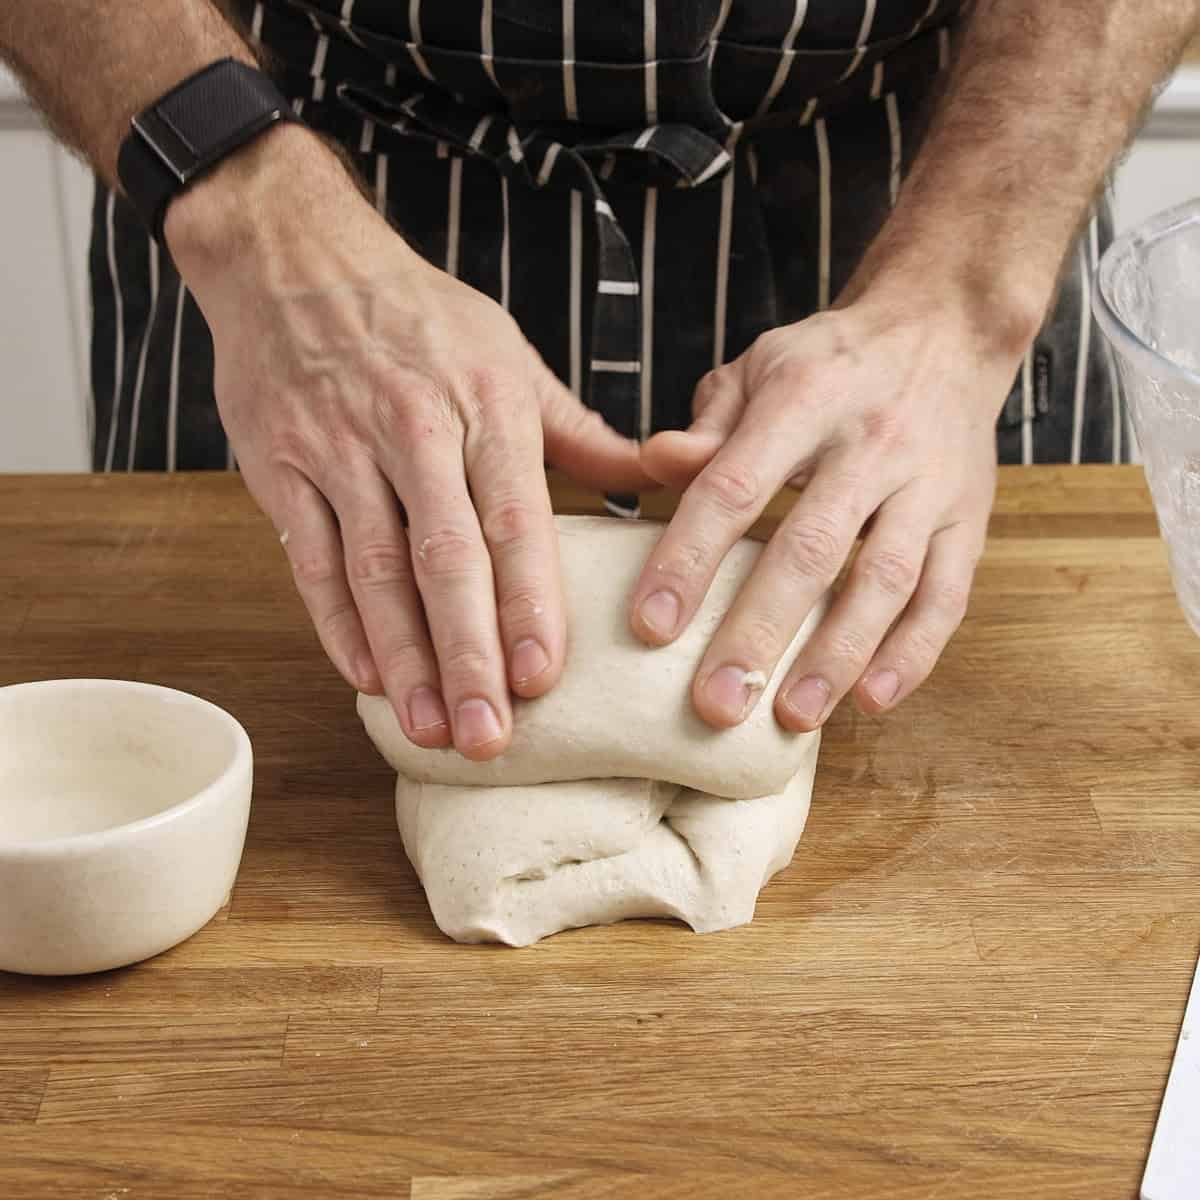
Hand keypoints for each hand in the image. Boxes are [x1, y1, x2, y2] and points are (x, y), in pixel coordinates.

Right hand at [167, 126, 650, 759]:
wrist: (297, 258)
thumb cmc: (422, 317)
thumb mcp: (512, 359)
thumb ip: (582, 433)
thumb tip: (659, 478)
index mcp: (485, 408)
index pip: (515, 521)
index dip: (528, 603)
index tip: (544, 679)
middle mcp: (414, 433)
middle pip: (444, 560)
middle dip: (468, 655)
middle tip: (491, 736)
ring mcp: (339, 450)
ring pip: (373, 571)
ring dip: (403, 658)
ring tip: (430, 729)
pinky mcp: (281, 466)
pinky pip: (310, 557)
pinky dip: (335, 622)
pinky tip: (364, 677)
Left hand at [628, 288, 1024, 730]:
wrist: (944, 330)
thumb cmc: (829, 363)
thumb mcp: (759, 370)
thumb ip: (708, 426)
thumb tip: (654, 464)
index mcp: (803, 398)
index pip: (734, 487)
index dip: (689, 559)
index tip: (650, 626)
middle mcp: (871, 442)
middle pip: (810, 549)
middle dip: (759, 632)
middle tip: (716, 703)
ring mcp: (929, 483)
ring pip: (884, 580)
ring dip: (838, 656)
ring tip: (792, 717)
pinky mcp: (970, 517)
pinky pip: (947, 594)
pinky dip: (914, 653)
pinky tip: (873, 700)